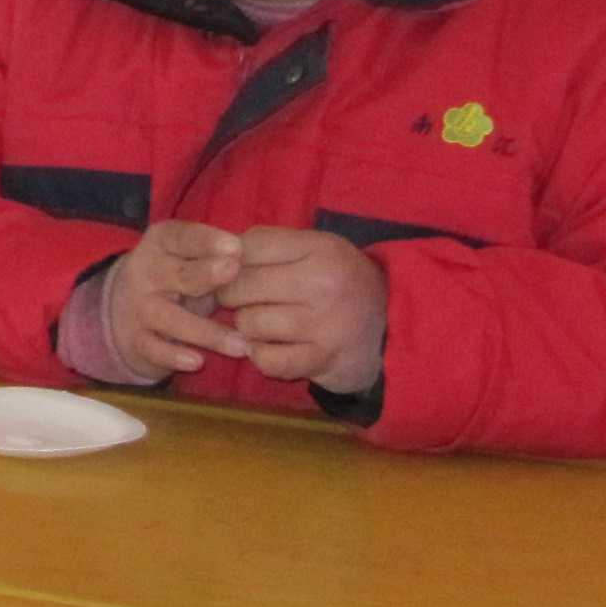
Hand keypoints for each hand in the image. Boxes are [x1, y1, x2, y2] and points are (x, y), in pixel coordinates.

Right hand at [100, 221, 247, 379]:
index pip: (182, 237)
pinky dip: (174, 356)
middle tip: (232, 270)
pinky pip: (154, 350)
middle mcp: (145, 273)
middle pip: (178, 274)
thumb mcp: (191, 260)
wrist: (122, 312)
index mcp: (161, 245)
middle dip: (205, 272)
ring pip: (170, 318)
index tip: (235, 246)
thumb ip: (219, 256)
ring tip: (240, 344)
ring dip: (206, 332)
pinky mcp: (135, 341)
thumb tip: (262, 254)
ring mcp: (138, 308)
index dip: (207, 241)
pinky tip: (198, 362)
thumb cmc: (177, 281)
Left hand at [213, 225, 389, 395]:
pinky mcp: (324, 359)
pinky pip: (267, 360)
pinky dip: (262, 357)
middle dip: (232, 296)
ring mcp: (325, 324)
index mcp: (319, 248)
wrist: (393, 328)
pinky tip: (274, 348)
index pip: (247, 246)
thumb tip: (212, 254)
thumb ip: (269, 246)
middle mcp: (323, 283)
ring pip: (249, 323)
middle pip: (239, 285)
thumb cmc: (338, 284)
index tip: (232, 272)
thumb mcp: (315, 251)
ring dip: (248, 328)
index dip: (228, 261)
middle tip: (243, 301)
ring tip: (265, 325)